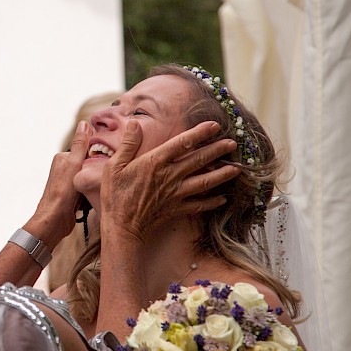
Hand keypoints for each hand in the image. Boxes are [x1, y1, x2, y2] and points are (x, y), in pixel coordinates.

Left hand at [24, 120, 91, 245]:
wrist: (54, 221)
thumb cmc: (62, 194)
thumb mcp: (75, 165)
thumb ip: (81, 145)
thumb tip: (84, 123)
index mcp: (63, 158)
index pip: (86, 151)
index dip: (97, 157)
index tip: (107, 162)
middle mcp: (64, 169)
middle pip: (89, 164)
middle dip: (96, 171)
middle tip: (103, 178)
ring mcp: (68, 183)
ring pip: (89, 178)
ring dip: (94, 183)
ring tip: (98, 189)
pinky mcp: (72, 196)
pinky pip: (87, 190)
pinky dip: (91, 193)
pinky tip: (94, 198)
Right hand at [100, 120, 239, 245]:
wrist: (121, 227)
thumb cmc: (115, 195)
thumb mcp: (114, 166)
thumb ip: (128, 144)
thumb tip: (135, 123)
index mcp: (155, 162)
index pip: (181, 143)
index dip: (199, 133)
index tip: (214, 125)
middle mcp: (170, 176)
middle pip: (198, 160)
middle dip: (217, 150)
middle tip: (233, 143)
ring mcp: (175, 193)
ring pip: (204, 182)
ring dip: (222, 174)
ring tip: (236, 168)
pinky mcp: (177, 209)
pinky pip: (199, 205)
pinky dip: (212, 202)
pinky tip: (223, 199)